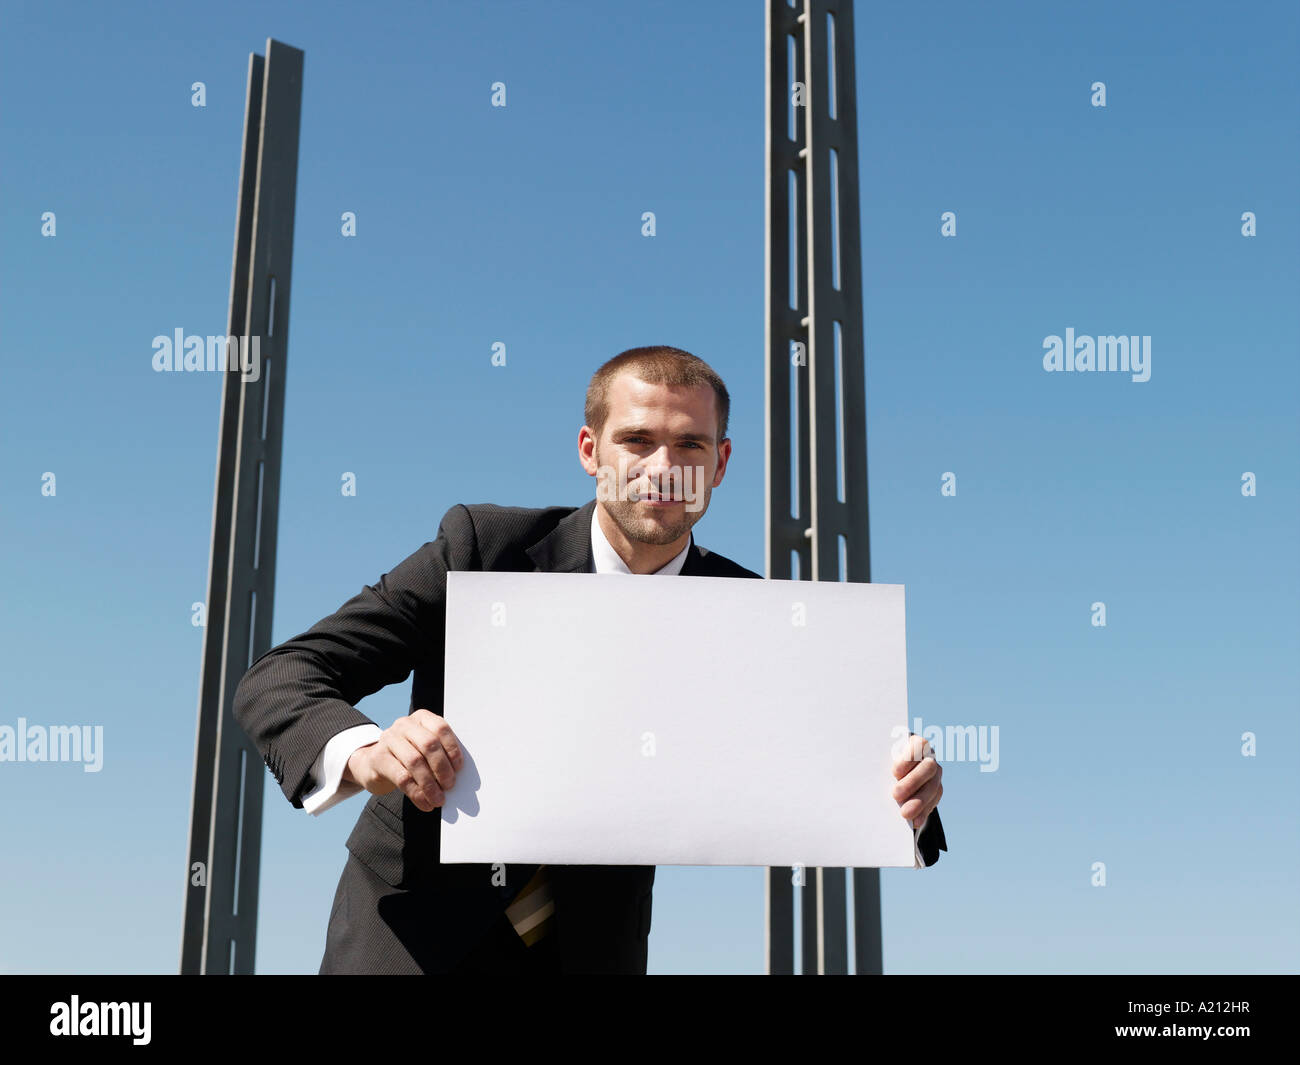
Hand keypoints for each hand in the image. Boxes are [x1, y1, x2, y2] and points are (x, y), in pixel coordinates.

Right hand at [343, 708, 463, 812]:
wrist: (373, 764)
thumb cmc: (406, 756)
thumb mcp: (422, 748)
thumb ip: (439, 753)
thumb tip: (457, 774)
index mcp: (420, 718)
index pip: (440, 728)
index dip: (452, 749)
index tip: (459, 768)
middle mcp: (403, 725)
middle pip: (428, 744)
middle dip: (442, 768)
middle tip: (449, 785)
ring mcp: (388, 740)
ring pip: (415, 762)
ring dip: (430, 784)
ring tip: (438, 799)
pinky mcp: (378, 758)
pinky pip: (401, 778)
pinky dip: (417, 794)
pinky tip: (425, 804)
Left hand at [892, 733, 941, 830]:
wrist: (893, 772)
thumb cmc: (884, 762)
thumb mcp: (884, 760)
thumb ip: (884, 766)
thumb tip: (872, 775)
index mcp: (916, 744)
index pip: (919, 745)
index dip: (909, 758)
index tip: (895, 772)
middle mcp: (929, 757)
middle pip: (927, 768)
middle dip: (912, 783)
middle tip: (896, 795)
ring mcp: (935, 774)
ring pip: (933, 786)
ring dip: (919, 801)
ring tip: (905, 813)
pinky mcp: (936, 789)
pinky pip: (934, 801)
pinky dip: (924, 812)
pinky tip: (916, 821)